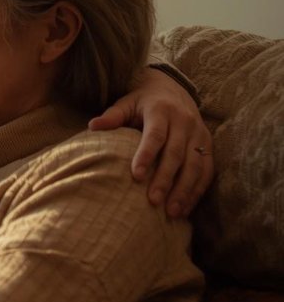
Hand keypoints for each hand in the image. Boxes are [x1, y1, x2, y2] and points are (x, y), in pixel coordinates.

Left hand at [89, 67, 213, 218]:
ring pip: (196, 165)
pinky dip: (197, 190)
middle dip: (165, 179)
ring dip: (184, 190)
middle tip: (153, 201)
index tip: (136, 176)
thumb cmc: (143, 101)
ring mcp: (199, 134)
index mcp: (162, 110)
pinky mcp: (208, 145)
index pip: (155, 136)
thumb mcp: (126, 103)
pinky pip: (207, 170)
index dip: (146, 155)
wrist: (173, 88)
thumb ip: (113, 116)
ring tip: (171, 212)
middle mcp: (184, 122)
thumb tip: (92, 126)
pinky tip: (185, 208)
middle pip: (176, 154)